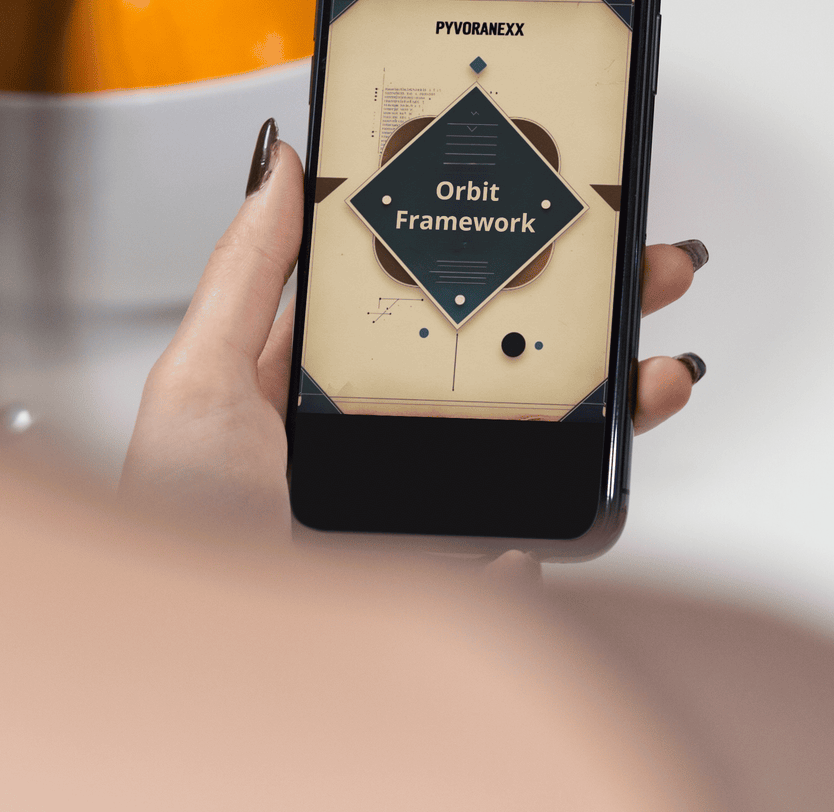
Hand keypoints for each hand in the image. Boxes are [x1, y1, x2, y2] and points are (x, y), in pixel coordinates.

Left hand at [119, 125, 706, 539]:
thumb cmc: (176, 527)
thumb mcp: (197, 381)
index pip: (430, 295)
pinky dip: (571, 517)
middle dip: (589, 312)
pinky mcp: (454, 574)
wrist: (203, 670)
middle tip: (645, 272)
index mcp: (325, 380)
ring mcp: (426, 504)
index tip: (551, 210)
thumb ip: (246, 271)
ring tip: (656, 377)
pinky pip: (533, 539)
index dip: (496, 251)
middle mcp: (384, 438)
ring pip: (543, 441)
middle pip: (509, 356)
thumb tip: (282, 163)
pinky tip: (581, 486)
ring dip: (614, 404)